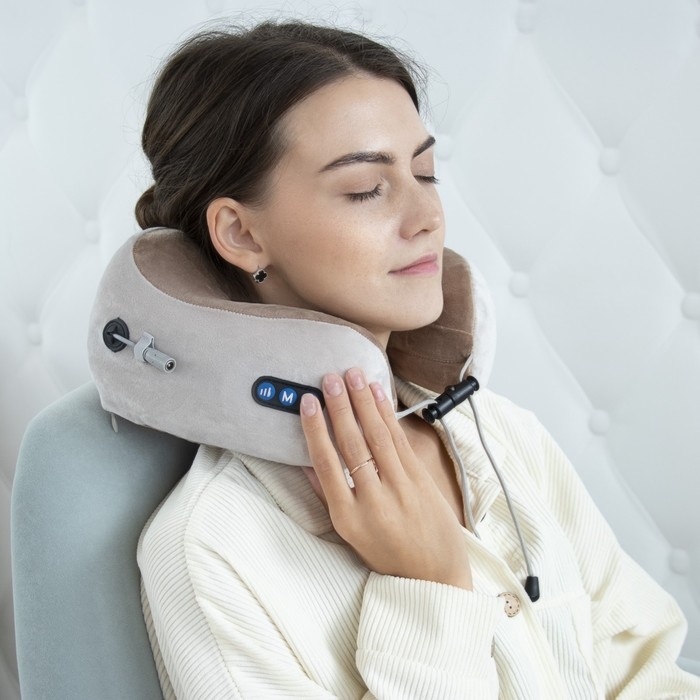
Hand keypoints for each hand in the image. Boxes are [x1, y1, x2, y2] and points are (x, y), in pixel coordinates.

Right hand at [300, 368, 471, 589]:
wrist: (435, 573)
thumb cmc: (387, 554)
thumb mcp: (349, 534)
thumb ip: (327, 496)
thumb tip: (305, 462)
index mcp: (349, 517)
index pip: (326, 464)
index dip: (315, 430)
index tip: (307, 403)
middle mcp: (374, 500)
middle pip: (353, 444)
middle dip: (340, 407)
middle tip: (330, 378)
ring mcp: (401, 488)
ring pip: (378, 436)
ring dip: (364, 402)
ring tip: (352, 375)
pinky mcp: (421, 478)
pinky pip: (400, 440)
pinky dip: (387, 414)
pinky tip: (377, 394)